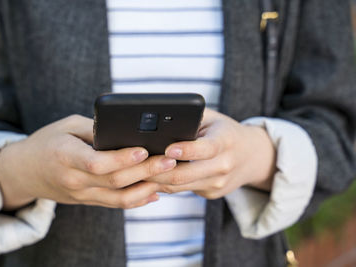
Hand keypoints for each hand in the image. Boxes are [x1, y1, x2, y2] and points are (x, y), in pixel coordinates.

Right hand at [0, 115, 175, 209]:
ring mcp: (81, 194)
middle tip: (169, 160)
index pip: (97, 163)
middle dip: (145, 171)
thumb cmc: (47, 142)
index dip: (122, 159)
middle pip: (115, 181)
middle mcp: (74, 180)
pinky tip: (154, 192)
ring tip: (168, 176)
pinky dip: (137, 200)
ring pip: (119, 198)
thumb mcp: (66, 126)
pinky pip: (115, 204)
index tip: (144, 150)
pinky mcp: (88, 201)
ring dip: (146, 188)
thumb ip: (94, 128)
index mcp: (65, 156)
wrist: (25, 171)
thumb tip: (125, 130)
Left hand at [147, 109, 275, 198]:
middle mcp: (224, 165)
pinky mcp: (211, 194)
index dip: (186, 150)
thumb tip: (158, 122)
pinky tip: (149, 178)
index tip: (167, 149)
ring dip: (155, 181)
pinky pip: (182, 191)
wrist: (253, 156)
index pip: (206, 148)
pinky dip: (164, 185)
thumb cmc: (224, 131)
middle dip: (156, 171)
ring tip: (134, 172)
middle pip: (184, 174)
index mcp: (226, 141)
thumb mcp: (213, 118)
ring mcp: (218, 184)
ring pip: (179, 187)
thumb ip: (190, 119)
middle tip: (135, 164)